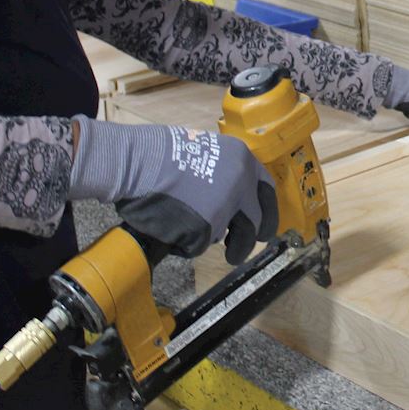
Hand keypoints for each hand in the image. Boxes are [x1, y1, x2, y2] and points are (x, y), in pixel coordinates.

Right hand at [68, 117, 277, 261]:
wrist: (140, 160)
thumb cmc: (163, 155)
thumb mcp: (208, 152)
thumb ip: (226, 174)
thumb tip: (235, 202)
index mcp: (242, 160)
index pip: (267, 189)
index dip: (267, 209)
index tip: (264, 223)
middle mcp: (240, 182)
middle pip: (257, 219)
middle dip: (255, 237)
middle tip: (248, 245)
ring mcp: (225, 206)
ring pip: (238, 236)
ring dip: (236, 250)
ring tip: (229, 257)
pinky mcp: (206, 227)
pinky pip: (202, 243)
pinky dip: (191, 243)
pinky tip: (176, 231)